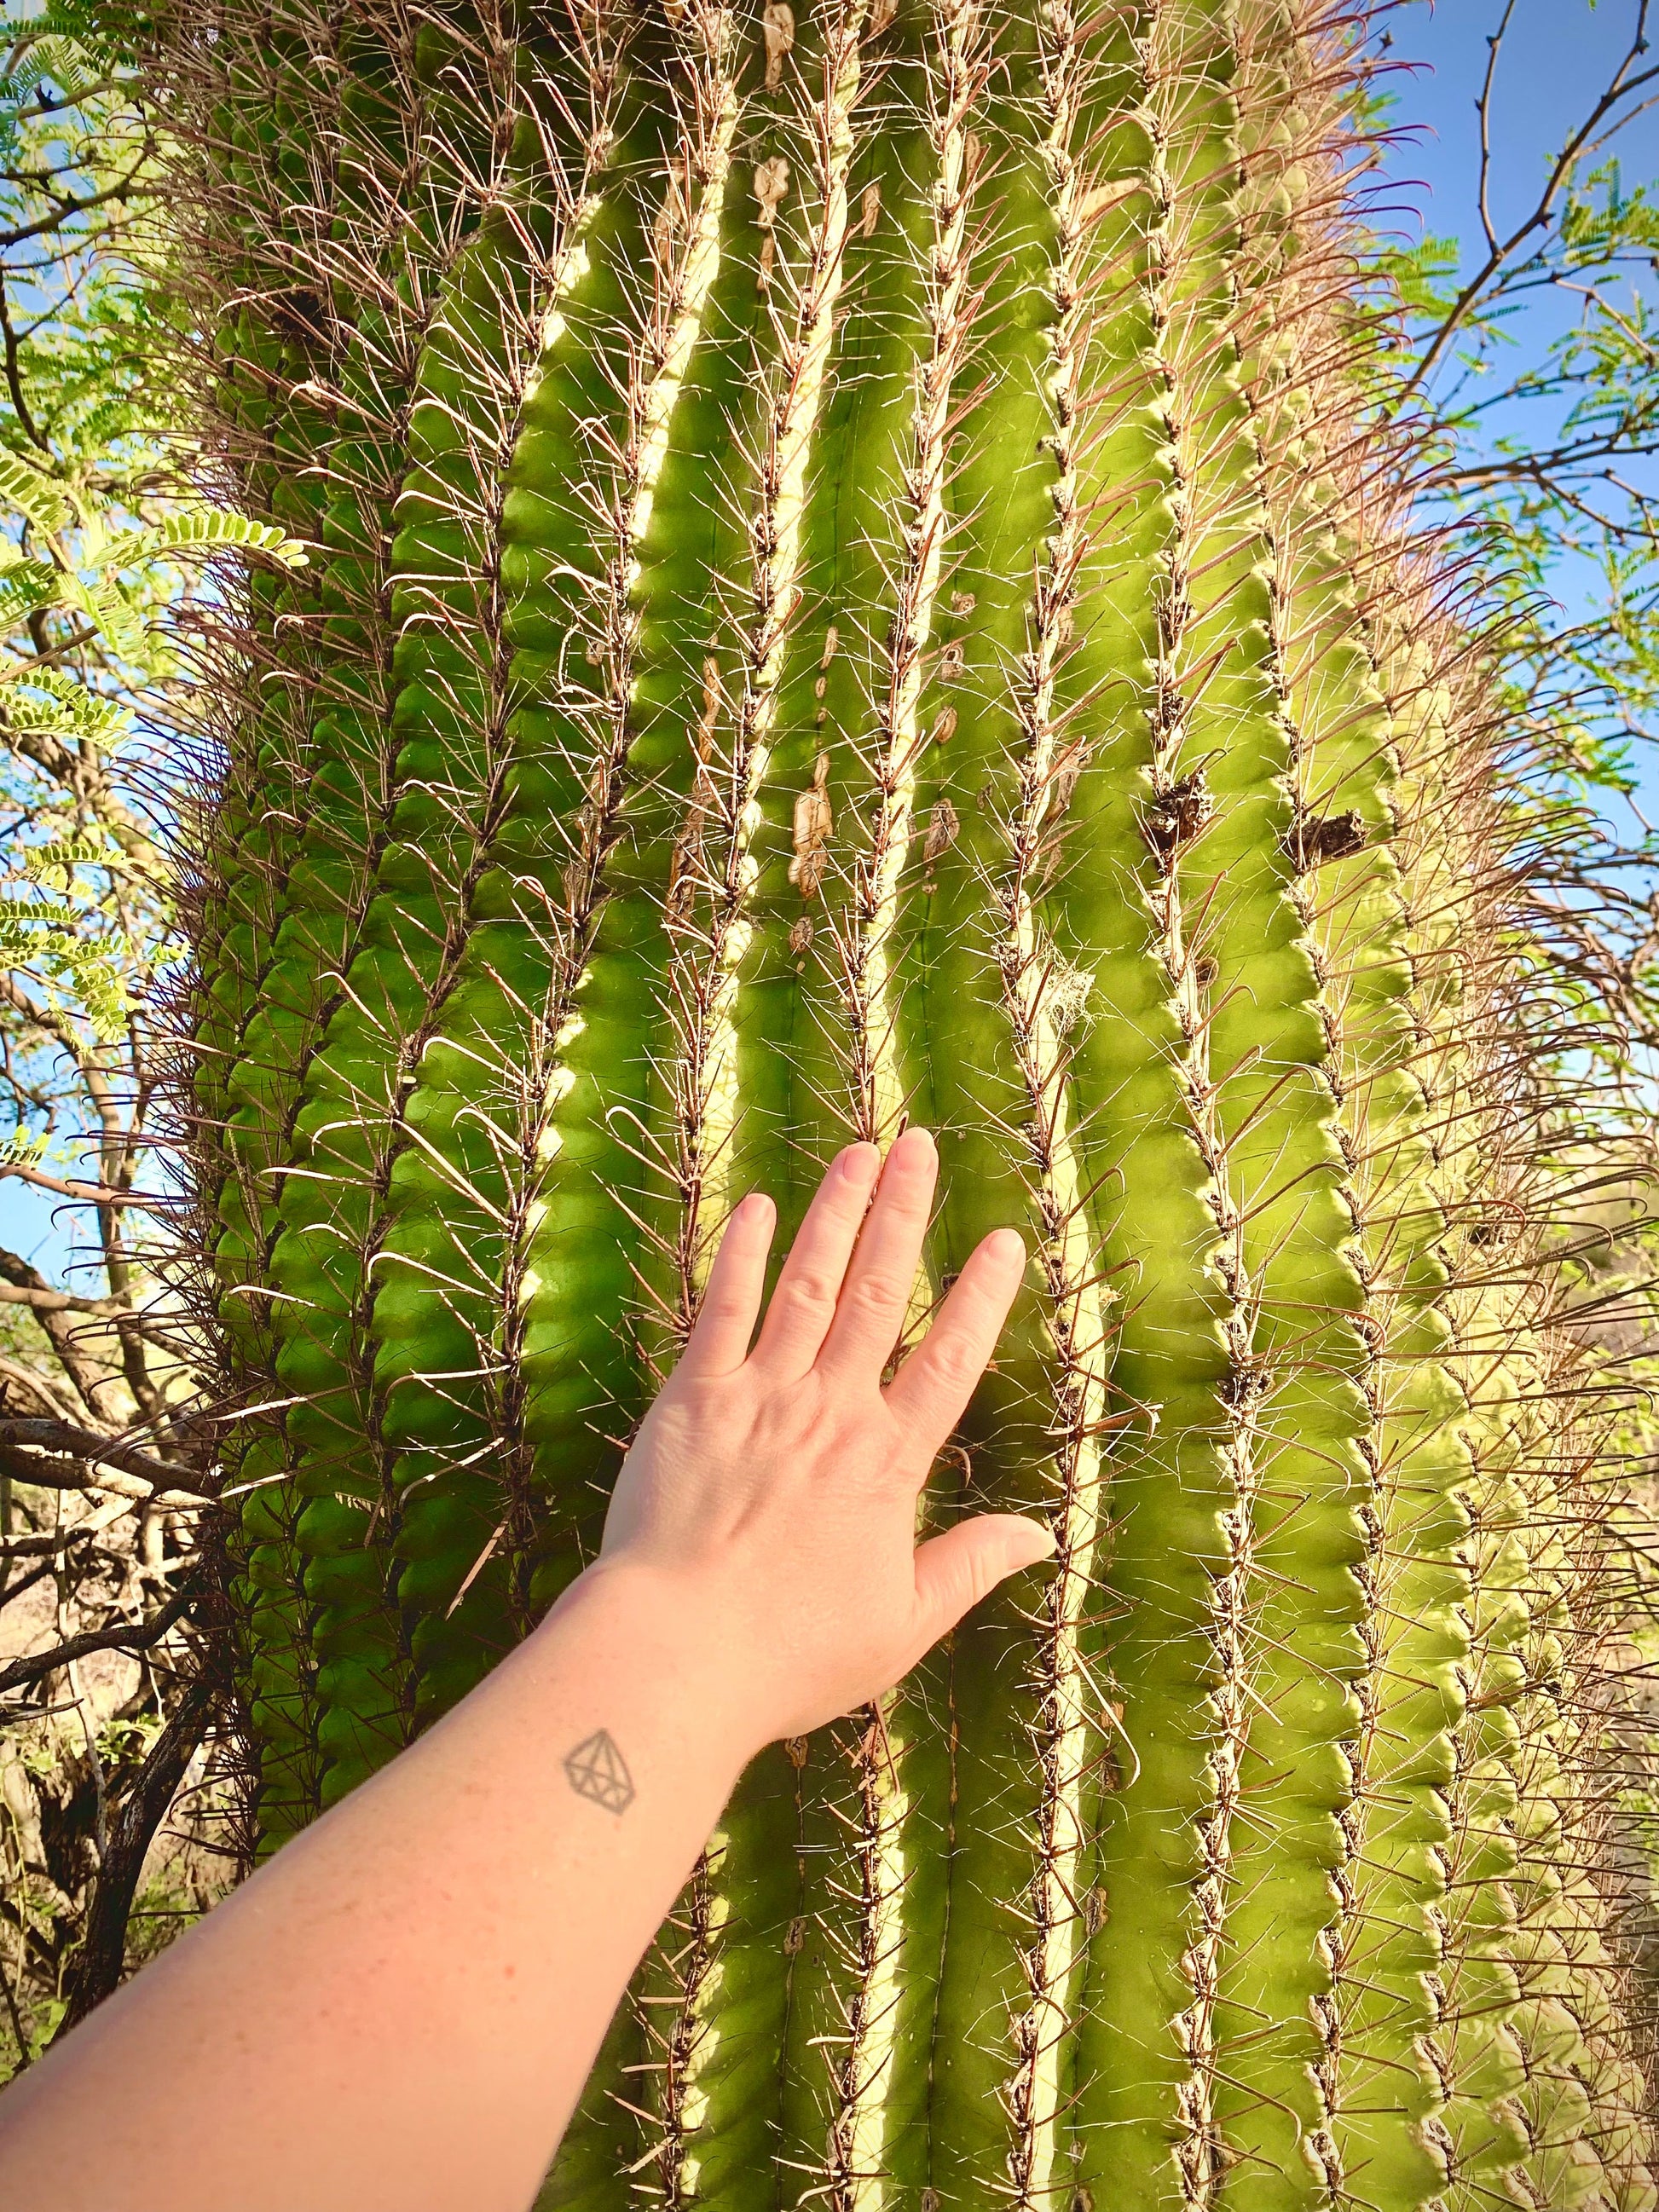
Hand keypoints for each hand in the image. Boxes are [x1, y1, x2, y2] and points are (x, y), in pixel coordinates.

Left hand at [593, 1126, 1053, 1752]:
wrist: (679, 1650)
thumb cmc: (791, 1652)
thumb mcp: (902, 1625)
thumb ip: (969, 1567)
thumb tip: (1040, 1536)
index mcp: (888, 1463)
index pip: (950, 1361)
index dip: (980, 1296)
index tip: (1002, 1238)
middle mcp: (832, 1410)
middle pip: (880, 1294)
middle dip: (903, 1213)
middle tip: (919, 1146)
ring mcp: (761, 1395)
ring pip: (809, 1284)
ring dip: (835, 1213)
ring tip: (859, 1151)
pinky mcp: (693, 1398)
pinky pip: (720, 1310)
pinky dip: (739, 1255)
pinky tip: (756, 1207)